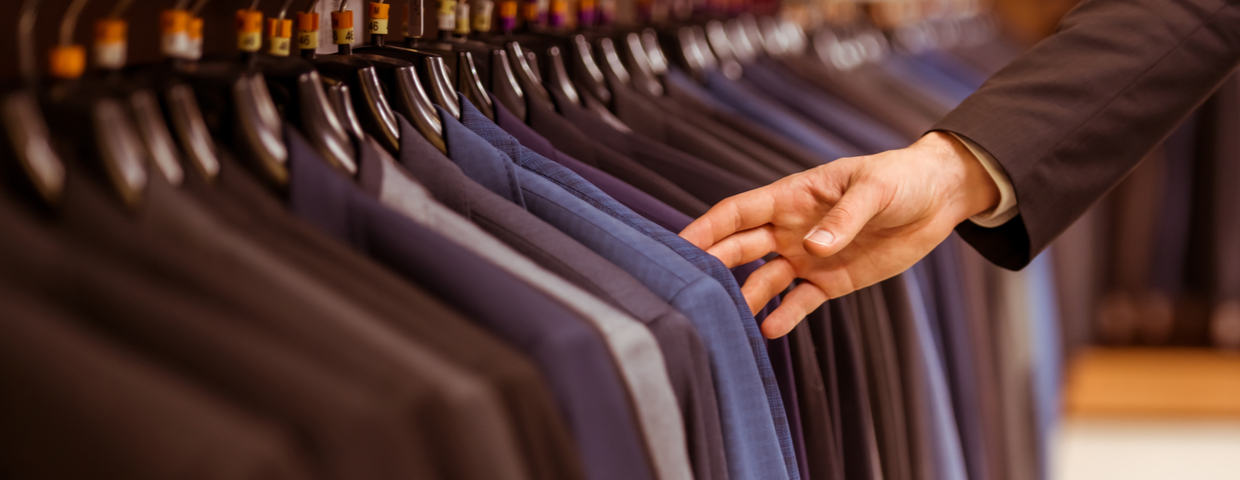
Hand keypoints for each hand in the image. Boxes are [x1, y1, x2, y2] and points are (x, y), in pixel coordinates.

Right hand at [679, 132, 1000, 338]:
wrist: (938, 199)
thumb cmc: (902, 179)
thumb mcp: (874, 191)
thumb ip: (843, 218)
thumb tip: (813, 246)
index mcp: (792, 196)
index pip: (738, 212)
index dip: (707, 227)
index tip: (679, 244)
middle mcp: (790, 228)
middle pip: (741, 248)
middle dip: (714, 265)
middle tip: (688, 288)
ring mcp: (808, 256)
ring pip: (763, 279)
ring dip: (745, 297)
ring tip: (727, 320)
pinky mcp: (831, 280)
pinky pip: (799, 301)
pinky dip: (784, 316)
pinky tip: (768, 331)